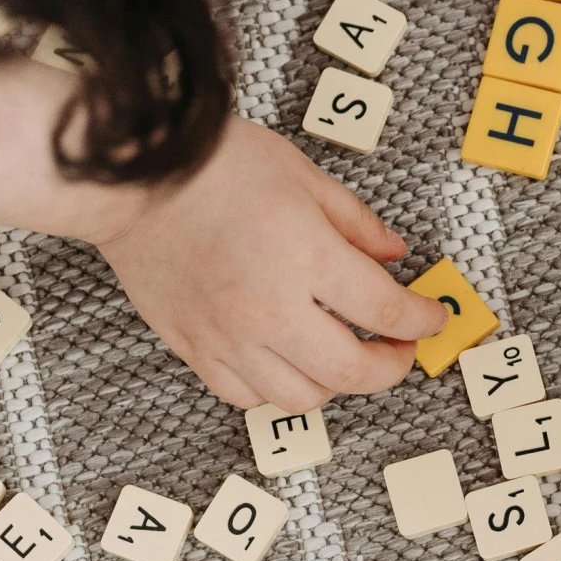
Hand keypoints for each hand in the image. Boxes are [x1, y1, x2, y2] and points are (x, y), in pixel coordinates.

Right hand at [97, 116, 446, 409]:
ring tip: (345, 355)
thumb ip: (356, 222)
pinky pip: (244, 394)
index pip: (386, 311)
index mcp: (307, 257)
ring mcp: (227, 336)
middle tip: (401, 348)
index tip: (432, 316)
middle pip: (352, 371)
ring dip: (335, 382)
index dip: (422, 319)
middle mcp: (270, 309)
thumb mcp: (303, 175)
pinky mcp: (191, 346)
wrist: (127, 176)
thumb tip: (394, 256)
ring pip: (299, 396)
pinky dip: (275, 387)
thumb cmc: (210, 163)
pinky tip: (287, 361)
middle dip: (392, 366)